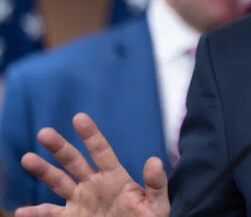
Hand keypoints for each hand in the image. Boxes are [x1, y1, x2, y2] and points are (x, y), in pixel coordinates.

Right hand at [15, 113, 169, 216]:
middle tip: (44, 132)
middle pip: (73, 161)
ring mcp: (81, 201)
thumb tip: (155, 161)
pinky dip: (35, 213)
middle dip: (59, 147)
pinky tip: (21, 211)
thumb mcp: (156, 203)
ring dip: (43, 171)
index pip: (101, 151)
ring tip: (27, 158)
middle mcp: (94, 185)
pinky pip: (50, 215)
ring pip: (58, 182)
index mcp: (114, 177)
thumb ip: (155, 184)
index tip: (79, 117)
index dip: (91, 135)